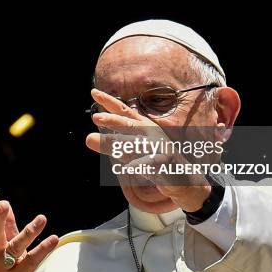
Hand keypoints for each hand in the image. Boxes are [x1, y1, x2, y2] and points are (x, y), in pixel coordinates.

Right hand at [0, 201, 58, 271]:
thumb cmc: (9, 266)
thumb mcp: (5, 244)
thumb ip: (6, 225)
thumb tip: (4, 203)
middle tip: (4, 204)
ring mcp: (4, 267)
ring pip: (15, 247)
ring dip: (29, 232)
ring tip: (42, 219)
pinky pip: (32, 261)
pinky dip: (43, 249)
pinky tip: (53, 239)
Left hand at [86, 88, 210, 211]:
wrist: (184, 178)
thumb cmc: (154, 161)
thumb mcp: (132, 150)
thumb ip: (112, 143)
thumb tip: (88, 138)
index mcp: (144, 126)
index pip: (125, 112)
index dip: (110, 102)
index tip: (94, 93)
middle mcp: (151, 133)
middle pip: (129, 124)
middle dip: (113, 120)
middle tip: (96, 117)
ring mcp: (158, 147)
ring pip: (134, 144)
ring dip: (116, 143)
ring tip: (95, 140)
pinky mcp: (164, 163)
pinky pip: (148, 163)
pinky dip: (138, 165)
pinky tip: (129, 167)